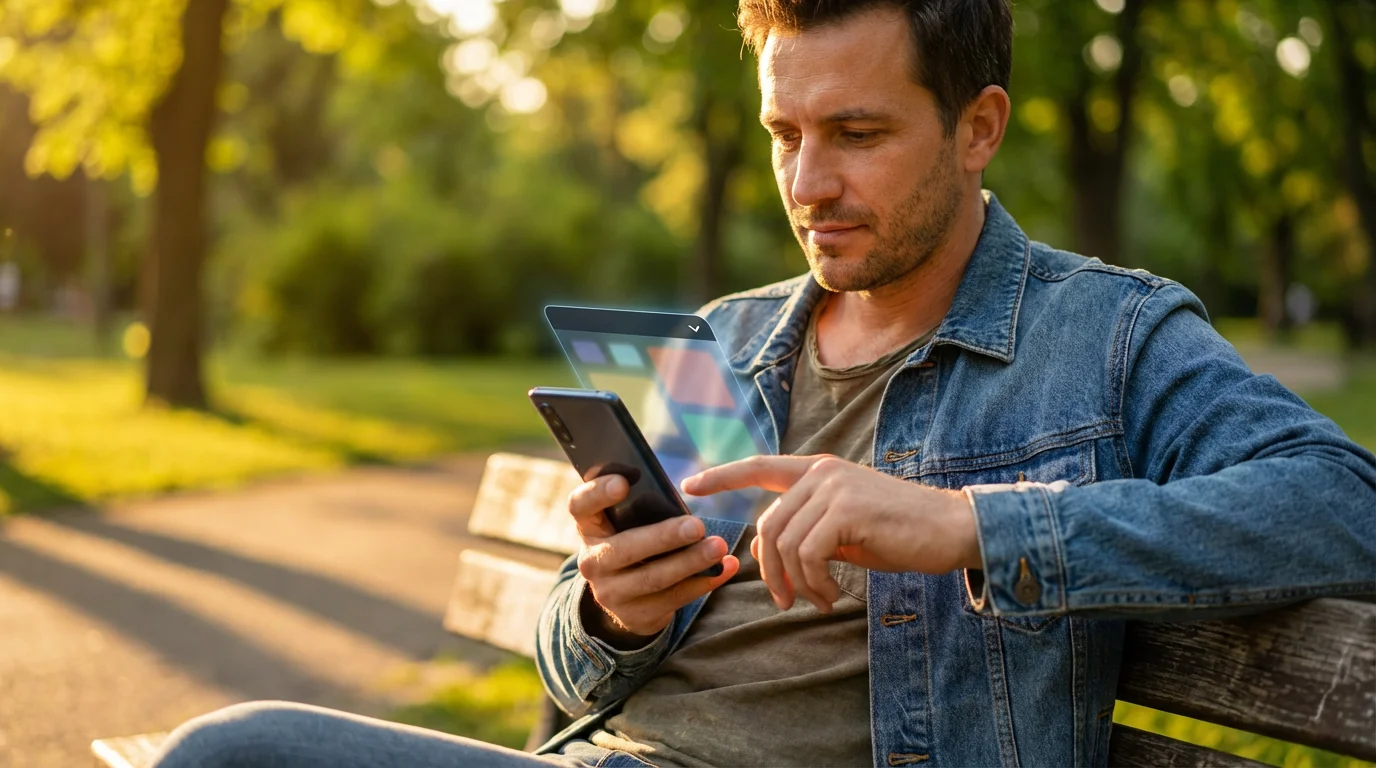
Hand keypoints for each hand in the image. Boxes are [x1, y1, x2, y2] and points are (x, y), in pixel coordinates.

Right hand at [567, 475, 739, 647]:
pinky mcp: (635, 615)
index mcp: (589, 528)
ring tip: (718, 547)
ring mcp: (610, 593)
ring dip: (690, 562)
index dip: (597, 493)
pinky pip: (673, 599)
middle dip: (664, 537)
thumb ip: (640, 509)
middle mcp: (592, 561)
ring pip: (653, 577)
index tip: (624, 483)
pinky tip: (724, 569)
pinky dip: (703, 582)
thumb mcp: (625, 525)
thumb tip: (678, 494)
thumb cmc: (634, 542)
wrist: (625, 597)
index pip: (580, 506)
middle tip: (698, 526)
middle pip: (624, 548)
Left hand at [682, 455, 978, 612]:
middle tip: (786, 601)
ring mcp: (834, 487)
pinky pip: (808, 555)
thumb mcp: (843, 529)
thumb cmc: (898, 533)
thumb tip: (762, 552)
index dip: (724, 476)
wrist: (952, 529)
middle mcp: (822, 472)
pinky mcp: (847, 509)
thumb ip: (804, 529)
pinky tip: (833, 594)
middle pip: (768, 524)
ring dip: (797, 583)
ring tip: (819, 600)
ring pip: (785, 544)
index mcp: (819, 471)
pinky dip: (814, 583)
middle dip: (770, 570)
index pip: (761, 466)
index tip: (691, 484)